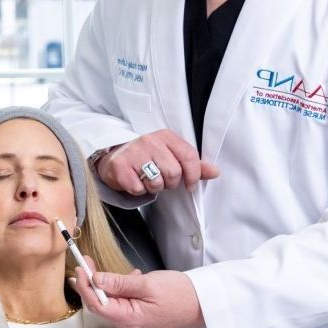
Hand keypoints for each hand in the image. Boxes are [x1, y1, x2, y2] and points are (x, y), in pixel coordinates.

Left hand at [76, 268, 201, 327]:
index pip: (97, 305)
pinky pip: (122, 305)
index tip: (80, 267)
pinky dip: (122, 291)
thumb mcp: (147, 283)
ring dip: (111, 286)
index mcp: (130, 320)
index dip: (85, 286)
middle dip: (94, 283)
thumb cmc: (180, 293)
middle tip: (88, 262)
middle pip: (101, 305)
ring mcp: (134, 327)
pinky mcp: (140, 321)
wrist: (203, 304)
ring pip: (111, 304)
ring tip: (125, 273)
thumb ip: (119, 283)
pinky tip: (134, 280)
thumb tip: (96, 279)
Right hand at [96, 130, 218, 196]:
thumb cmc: (146, 157)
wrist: (113, 156)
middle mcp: (149, 140)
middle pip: (174, 173)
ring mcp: (133, 152)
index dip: (193, 175)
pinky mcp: (120, 166)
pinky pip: (138, 189)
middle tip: (161, 179)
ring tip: (146, 179)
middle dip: (170, 183)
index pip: (189, 156)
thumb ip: (192, 164)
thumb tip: (215, 172)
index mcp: (165, 136)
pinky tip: (134, 181)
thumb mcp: (170, 155)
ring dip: (154, 187)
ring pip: (157, 182)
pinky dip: (138, 190)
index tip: (190, 184)